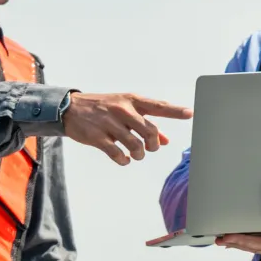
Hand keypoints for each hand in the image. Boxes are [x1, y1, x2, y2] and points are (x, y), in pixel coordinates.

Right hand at [62, 92, 191, 164]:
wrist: (70, 107)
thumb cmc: (103, 108)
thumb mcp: (124, 109)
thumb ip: (145, 124)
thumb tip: (166, 140)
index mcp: (131, 100)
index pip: (158, 106)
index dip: (175, 111)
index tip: (190, 113)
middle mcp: (122, 110)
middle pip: (149, 131)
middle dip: (153, 145)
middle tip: (149, 148)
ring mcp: (109, 123)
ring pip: (135, 145)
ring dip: (139, 155)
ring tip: (135, 154)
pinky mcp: (97, 137)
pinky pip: (117, 154)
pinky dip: (124, 160)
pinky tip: (124, 159)